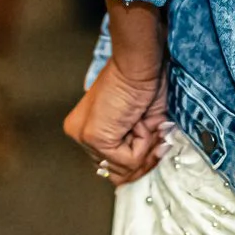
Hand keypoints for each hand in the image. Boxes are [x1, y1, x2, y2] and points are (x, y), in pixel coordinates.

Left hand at [64, 53, 167, 186]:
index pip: (109, 164)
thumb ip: (137, 150)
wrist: (140, 62)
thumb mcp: (141, 123)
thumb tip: (144, 172)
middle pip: (115, 172)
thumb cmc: (144, 82)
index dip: (137, 160)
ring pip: (123, 168)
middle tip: (156, 136)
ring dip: (144, 147)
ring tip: (144, 121)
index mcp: (85, 128)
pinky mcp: (94, 138)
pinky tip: (138, 120)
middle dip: (143, 158)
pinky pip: (128, 160)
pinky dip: (143, 142)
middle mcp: (78, 134)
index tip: (156, 147)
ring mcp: (83, 137)